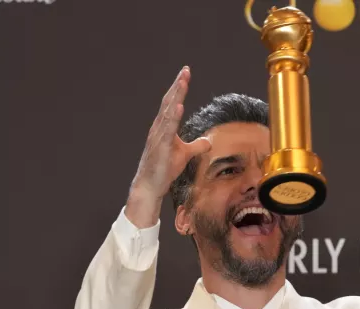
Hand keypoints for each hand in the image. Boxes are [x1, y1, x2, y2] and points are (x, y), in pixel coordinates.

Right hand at [125, 67, 211, 227]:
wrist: (150, 186)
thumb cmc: (163, 169)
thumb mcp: (185, 154)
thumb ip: (197, 146)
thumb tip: (209, 141)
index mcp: (164, 127)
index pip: (172, 103)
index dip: (179, 88)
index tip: (186, 74)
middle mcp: (159, 128)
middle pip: (169, 102)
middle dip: (178, 86)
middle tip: (185, 70)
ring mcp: (158, 136)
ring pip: (168, 111)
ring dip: (176, 95)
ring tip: (183, 81)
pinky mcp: (160, 147)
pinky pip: (167, 129)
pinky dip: (173, 116)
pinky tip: (179, 106)